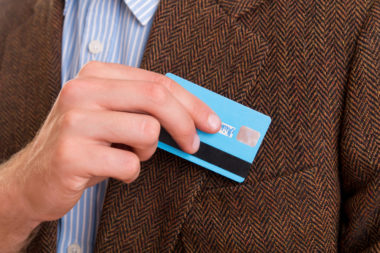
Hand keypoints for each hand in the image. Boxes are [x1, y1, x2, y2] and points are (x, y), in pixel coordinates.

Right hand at [0, 62, 220, 250]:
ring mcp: (75, 122)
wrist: (34, 177)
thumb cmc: (82, 145)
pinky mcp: (72, 154)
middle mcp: (82, 91)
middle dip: (186, 124)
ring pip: (147, 132)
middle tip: (195, 144)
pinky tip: (114, 171)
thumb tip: (193, 115)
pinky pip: (130, 164)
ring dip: (147, 152)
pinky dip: (131, 173)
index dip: (191, 102)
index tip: (211, 121)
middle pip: (156, 98)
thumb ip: (143, 107)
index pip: (157, 81)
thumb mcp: (110, 115)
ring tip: (129, 155)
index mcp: (95, 75)